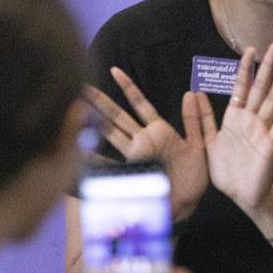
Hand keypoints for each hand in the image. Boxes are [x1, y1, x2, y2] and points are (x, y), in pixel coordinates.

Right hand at [85, 68, 208, 220]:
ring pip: (110, 133)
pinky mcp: (132, 172)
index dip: (128, 87)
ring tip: (72, 109)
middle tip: (81, 86)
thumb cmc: (195, 174)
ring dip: (93, 122)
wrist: (190, 202)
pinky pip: (109, 163)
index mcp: (159, 131)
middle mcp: (143, 141)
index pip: (140, 103)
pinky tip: (77, 153)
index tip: (114, 70)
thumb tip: (191, 92)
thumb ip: (194, 119)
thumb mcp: (200, 142)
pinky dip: (92, 159)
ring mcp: (134, 156)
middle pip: (118, 116)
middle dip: (100, 101)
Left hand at [197, 43, 272, 211]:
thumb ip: (202, 118)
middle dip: (268, 67)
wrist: (242, 195)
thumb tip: (194, 92)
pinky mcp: (271, 143)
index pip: (241, 87)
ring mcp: (263, 130)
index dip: (245, 68)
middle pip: (260, 88)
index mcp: (235, 118)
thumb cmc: (226, 170)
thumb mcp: (208, 142)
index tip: (250, 49)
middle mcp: (251, 119)